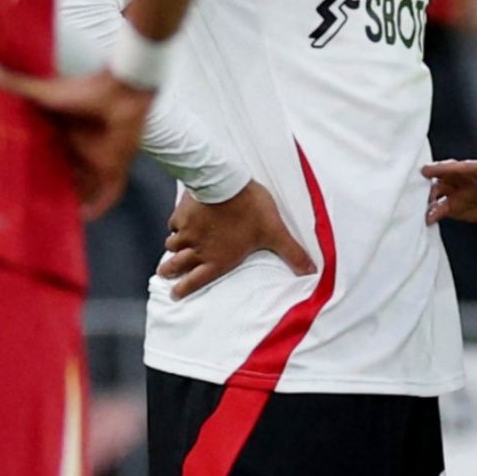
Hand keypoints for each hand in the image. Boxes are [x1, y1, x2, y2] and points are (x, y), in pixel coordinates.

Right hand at [0, 60, 149, 214]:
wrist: (123, 90)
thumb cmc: (84, 90)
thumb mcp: (44, 92)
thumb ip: (15, 83)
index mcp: (63, 133)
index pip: (45, 155)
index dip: (33, 168)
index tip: (13, 180)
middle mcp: (79, 148)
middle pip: (62, 174)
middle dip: (49, 188)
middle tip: (27, 206)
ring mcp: (98, 159)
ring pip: (83, 186)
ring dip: (71, 199)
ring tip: (49, 217)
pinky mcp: (115, 166)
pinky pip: (108, 194)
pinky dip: (99, 206)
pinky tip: (82, 219)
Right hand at [161, 182, 315, 297]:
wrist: (225, 182)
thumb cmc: (251, 209)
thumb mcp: (275, 232)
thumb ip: (292, 253)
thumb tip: (312, 272)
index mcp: (218, 260)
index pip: (195, 281)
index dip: (184, 289)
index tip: (175, 293)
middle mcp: (199, 250)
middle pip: (175, 265)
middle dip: (169, 272)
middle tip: (164, 274)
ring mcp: (187, 232)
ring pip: (172, 245)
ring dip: (172, 249)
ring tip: (172, 248)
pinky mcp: (181, 214)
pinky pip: (174, 224)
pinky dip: (176, 226)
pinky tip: (180, 222)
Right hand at [422, 157, 476, 223]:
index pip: (473, 168)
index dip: (460, 167)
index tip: (451, 166)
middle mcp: (470, 179)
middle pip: (452, 174)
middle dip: (439, 174)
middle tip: (426, 174)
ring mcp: (460, 190)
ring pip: (442, 188)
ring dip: (432, 195)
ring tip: (421, 203)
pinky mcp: (455, 203)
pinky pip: (441, 205)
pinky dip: (433, 211)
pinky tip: (426, 218)